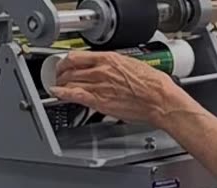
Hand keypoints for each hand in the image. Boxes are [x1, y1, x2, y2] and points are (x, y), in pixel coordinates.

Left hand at [50, 51, 190, 125]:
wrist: (159, 99)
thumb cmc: (152, 84)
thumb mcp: (132, 64)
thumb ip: (115, 66)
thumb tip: (108, 68)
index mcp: (109, 59)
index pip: (76, 56)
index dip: (66, 61)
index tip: (65, 64)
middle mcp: (100, 70)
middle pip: (70, 69)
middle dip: (61, 74)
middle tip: (60, 77)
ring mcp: (98, 86)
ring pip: (69, 82)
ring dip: (61, 84)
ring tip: (59, 87)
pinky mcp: (99, 101)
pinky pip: (74, 95)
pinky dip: (62, 94)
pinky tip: (57, 94)